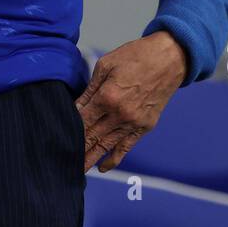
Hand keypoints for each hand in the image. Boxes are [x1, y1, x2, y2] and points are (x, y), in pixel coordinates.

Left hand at [75, 31, 187, 172]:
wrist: (169, 59)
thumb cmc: (136, 56)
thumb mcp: (106, 64)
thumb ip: (90, 89)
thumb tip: (75, 107)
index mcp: (107, 97)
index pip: (82, 120)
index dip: (69, 128)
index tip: (58, 135)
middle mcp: (120, 114)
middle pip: (92, 136)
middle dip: (77, 148)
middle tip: (61, 159)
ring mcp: (134, 123)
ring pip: (106, 146)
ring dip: (91, 158)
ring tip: (76, 170)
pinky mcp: (145, 126)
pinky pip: (126, 147)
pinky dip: (114, 159)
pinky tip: (102, 168)